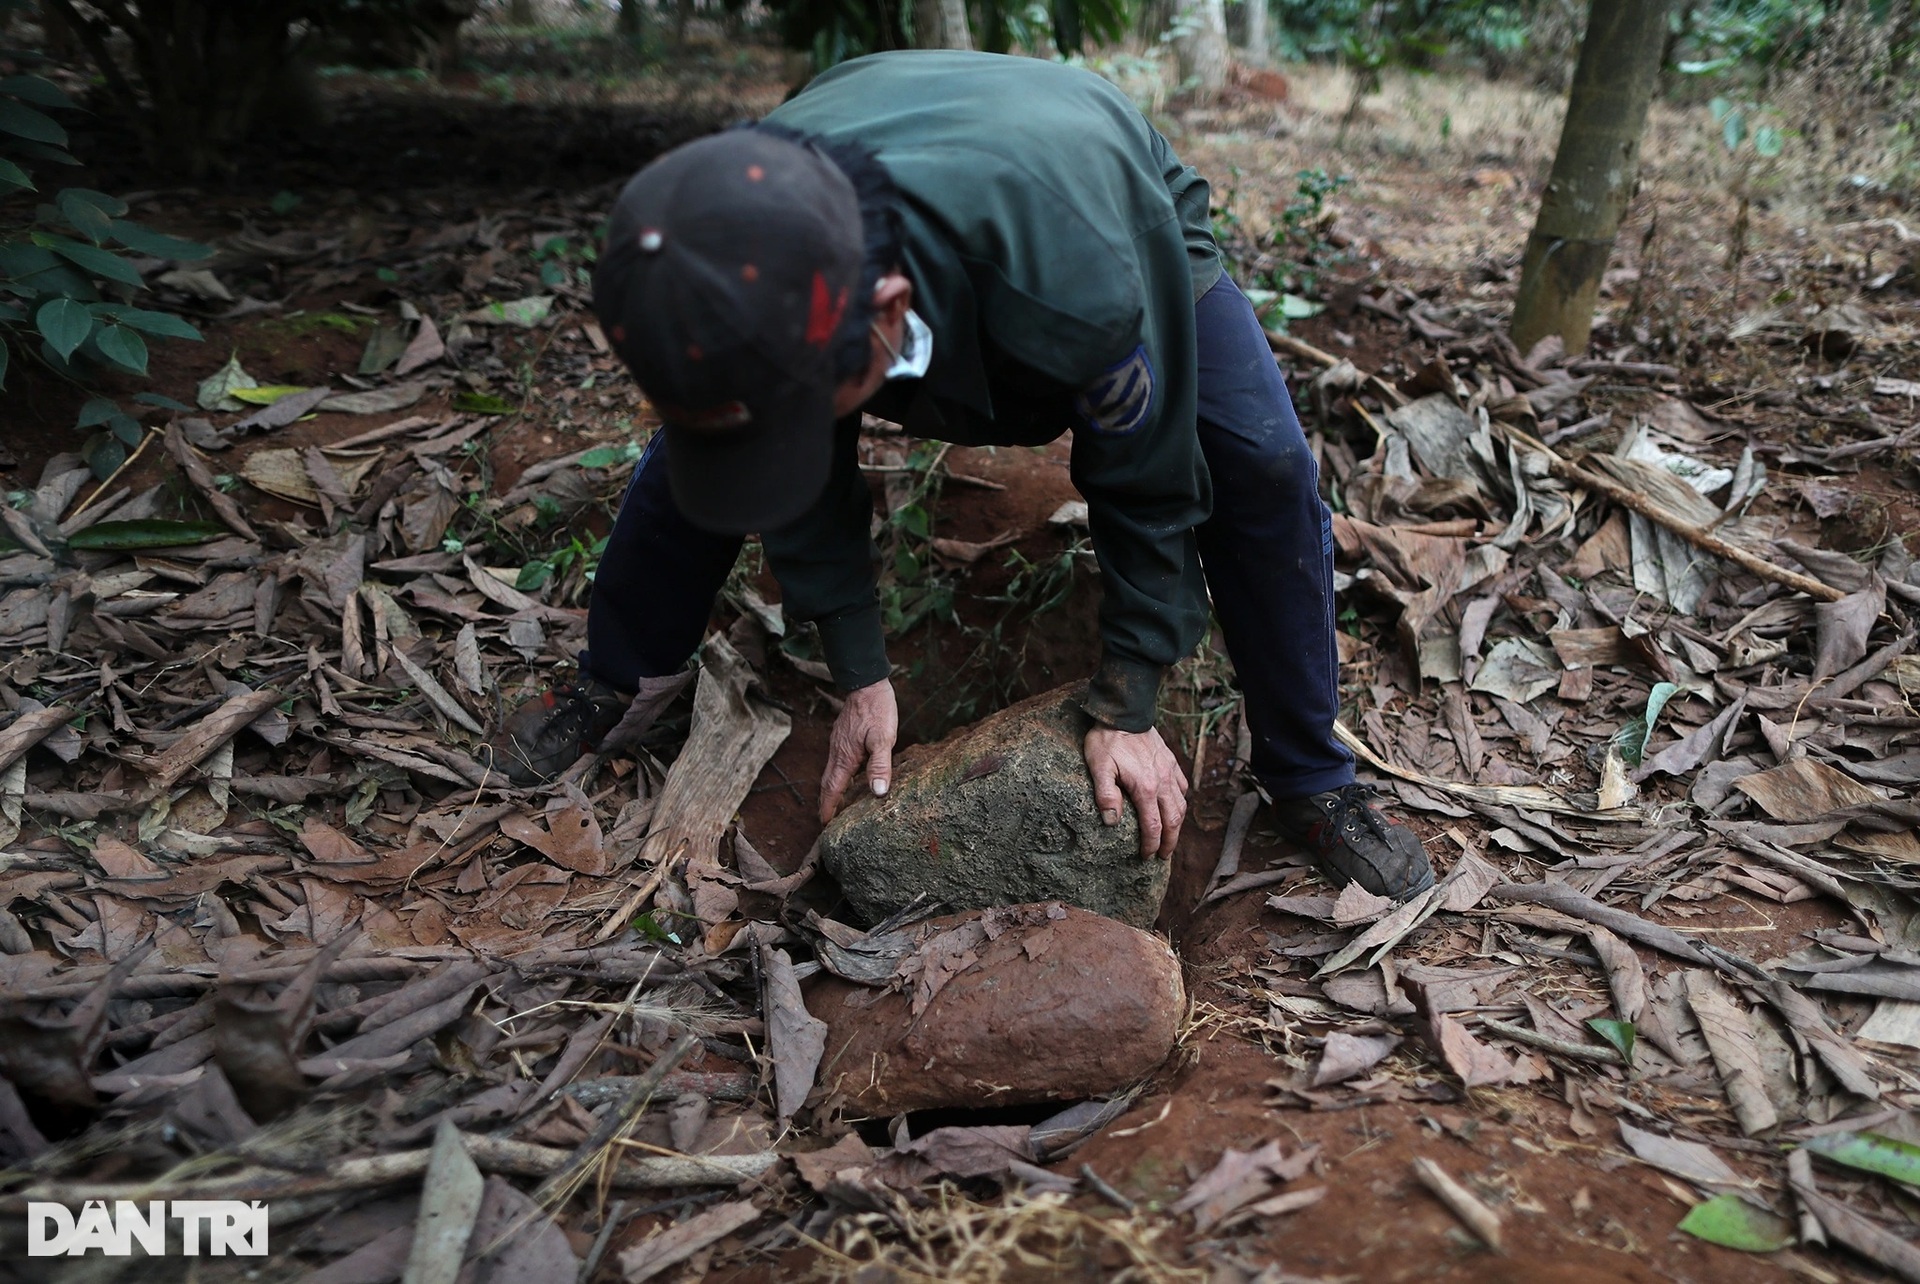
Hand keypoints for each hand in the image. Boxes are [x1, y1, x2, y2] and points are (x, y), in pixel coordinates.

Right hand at [819, 679, 898, 823]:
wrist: (867, 683)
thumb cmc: (877, 710)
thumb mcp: (884, 738)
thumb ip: (880, 766)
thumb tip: (878, 793)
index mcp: (845, 757)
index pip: (832, 789)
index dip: (829, 807)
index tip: (825, 824)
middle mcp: (837, 752)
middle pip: (828, 783)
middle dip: (827, 802)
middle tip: (828, 820)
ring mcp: (838, 743)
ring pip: (832, 772)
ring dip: (832, 790)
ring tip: (838, 804)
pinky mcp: (843, 736)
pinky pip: (837, 761)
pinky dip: (839, 775)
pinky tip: (849, 776)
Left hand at [1084, 726, 1188, 858]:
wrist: (1124, 712)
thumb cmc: (1107, 740)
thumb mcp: (1099, 767)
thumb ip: (1106, 795)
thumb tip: (1112, 822)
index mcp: (1145, 788)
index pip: (1153, 825)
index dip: (1151, 844)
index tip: (1147, 856)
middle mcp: (1162, 782)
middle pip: (1173, 819)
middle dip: (1170, 841)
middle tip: (1163, 855)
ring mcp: (1169, 771)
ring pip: (1181, 804)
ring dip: (1178, 824)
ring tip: (1171, 836)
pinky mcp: (1170, 761)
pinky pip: (1182, 785)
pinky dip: (1180, 799)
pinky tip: (1174, 804)